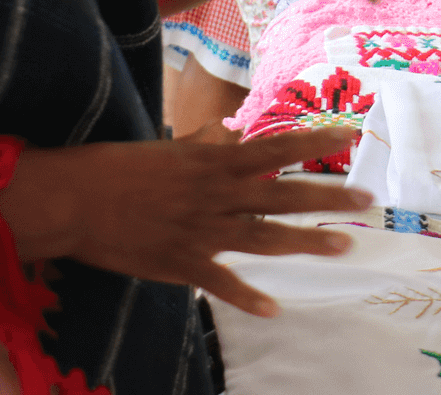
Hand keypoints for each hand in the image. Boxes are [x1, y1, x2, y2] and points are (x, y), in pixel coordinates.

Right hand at [0, 130, 371, 316]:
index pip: (273, 149)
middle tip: (367, 199)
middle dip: (327, 196)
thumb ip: (204, 143)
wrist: (74, 199)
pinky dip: (248, 296)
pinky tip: (275, 308)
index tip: (347, 136)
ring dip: (306, 242)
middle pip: (282, 193)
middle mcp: (214, 194)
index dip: (311, 143)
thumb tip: (230, 132)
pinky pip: (222, 282)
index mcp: (211, 162)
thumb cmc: (117, 168)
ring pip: (264, 236)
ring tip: (343, 245)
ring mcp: (201, 230)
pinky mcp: (182, 262)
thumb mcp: (167, 148)